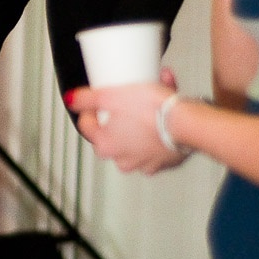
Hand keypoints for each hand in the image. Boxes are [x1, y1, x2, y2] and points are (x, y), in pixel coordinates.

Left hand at [67, 81, 187, 174]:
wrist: (187, 124)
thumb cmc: (152, 111)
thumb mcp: (111, 95)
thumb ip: (86, 99)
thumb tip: (71, 99)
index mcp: (105, 145)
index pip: (87, 125)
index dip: (93, 108)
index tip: (103, 99)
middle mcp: (121, 159)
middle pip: (112, 134)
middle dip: (120, 116)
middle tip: (129, 101)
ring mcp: (143, 163)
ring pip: (135, 139)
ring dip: (140, 122)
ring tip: (150, 103)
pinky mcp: (163, 162)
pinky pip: (155, 144)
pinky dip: (158, 132)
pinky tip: (164, 117)